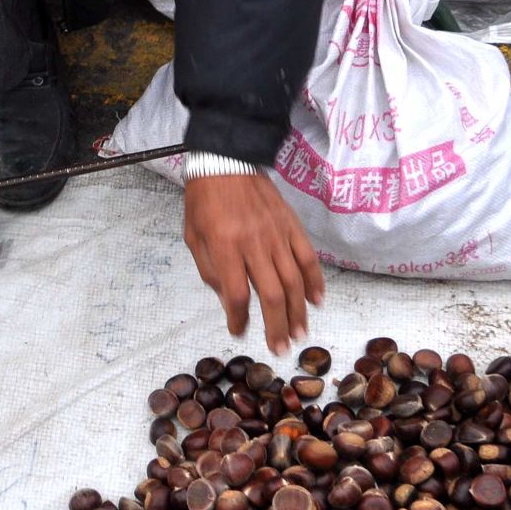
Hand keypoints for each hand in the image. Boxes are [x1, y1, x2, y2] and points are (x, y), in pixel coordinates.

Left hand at [184, 173, 324, 355]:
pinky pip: (307, 258)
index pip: (236, 293)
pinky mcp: (291, 226)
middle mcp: (254, 243)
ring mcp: (277, 234)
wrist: (225, 161)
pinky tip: (317, 302)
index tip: (239, 331)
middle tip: (280, 348)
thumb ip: (210, 271)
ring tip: (300, 334)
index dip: (239, 318)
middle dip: (276, 326)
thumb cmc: (204, 200)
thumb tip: (229, 302)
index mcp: (225, 246)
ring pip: (293, 281)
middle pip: (271, 294)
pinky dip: (315, 281)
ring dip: (298, 312)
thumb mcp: (194, 238)